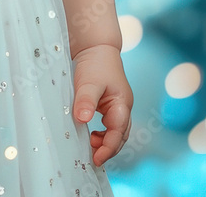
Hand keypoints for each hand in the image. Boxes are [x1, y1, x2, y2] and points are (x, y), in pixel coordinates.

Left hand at [72, 43, 132, 166]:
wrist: (97, 46)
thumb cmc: (95, 63)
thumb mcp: (89, 82)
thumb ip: (86, 101)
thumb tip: (82, 120)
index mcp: (122, 104)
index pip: (118, 134)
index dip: (108, 148)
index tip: (96, 159)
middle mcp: (123, 108)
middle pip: (120, 136)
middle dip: (108, 149)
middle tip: (92, 158)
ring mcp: (117, 106)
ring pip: (115, 132)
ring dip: (105, 142)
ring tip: (90, 145)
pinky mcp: (109, 104)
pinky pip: (109, 125)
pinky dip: (102, 133)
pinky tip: (90, 133)